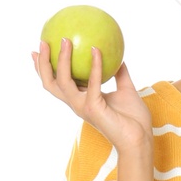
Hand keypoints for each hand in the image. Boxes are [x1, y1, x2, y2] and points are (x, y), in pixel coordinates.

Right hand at [33, 36, 152, 162]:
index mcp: (80, 100)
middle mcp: (77, 103)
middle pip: (50, 83)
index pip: (56, 82)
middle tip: (42, 42)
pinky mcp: (93, 108)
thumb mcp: (126, 90)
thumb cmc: (133, 119)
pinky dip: (94, 65)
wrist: (140, 140)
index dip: (45, 67)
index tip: (40, 48)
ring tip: (65, 40)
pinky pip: (92, 81)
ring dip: (62, 59)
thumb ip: (119, 74)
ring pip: (62, 81)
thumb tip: (119, 55)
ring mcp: (83, 106)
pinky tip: (96, 49)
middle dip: (42, 63)